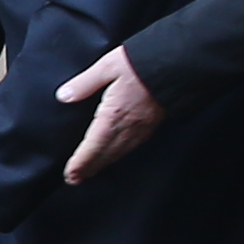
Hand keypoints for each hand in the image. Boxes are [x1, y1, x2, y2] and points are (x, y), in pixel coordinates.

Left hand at [53, 40, 160, 181]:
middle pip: (105, 154)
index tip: (70, 174)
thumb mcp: (108, 66)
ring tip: (90, 172)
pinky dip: (120, 154)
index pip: (93, 146)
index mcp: (113, 115)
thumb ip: (85, 83)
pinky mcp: (152, 124)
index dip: (81, 162)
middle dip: (89, 168)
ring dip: (103, 164)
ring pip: (119, 152)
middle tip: (75, 180)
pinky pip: (132, 146)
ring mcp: (142, 127)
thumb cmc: (142, 63)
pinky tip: (116, 154)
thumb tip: (63, 96)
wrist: (179, 65)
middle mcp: (128, 127)